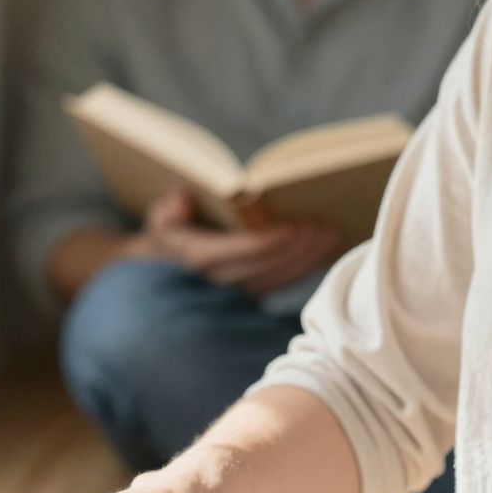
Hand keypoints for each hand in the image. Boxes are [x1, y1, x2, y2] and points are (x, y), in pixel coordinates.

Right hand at [143, 187, 344, 293]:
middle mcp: (221, 279)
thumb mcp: (160, 217)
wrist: (164, 269)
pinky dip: (305, 267)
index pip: (243, 251)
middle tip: (324, 226)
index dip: (272, 240)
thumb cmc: (169, 231)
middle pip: (269, 265)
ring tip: (331, 235)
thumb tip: (182, 200)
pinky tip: (325, 250)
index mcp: (199, 256)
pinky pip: (283, 281)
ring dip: (307, 258)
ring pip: (280, 277)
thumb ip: (169, 209)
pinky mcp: (252, 291)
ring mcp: (238, 290)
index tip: (296, 225)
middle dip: (298, 247)